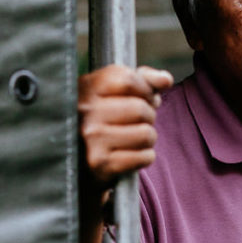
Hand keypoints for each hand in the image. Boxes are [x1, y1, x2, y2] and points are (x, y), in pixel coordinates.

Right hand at [78, 65, 173, 188]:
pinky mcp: (99, 163)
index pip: (128, 79)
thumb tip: (166, 80)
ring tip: (135, 138)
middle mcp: (85, 111)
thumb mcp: (113, 91)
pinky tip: (131, 154)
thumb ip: (142, 79)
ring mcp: (91, 138)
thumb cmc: (101, 119)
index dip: (145, 89)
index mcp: (87, 87)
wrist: (75, 160)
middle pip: (140, 108)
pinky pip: (143, 157)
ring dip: (148, 138)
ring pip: (146, 134)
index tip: (143, 97)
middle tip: (139, 122)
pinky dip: (145, 157)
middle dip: (149, 116)